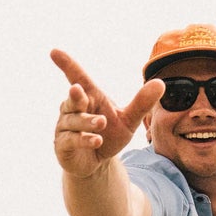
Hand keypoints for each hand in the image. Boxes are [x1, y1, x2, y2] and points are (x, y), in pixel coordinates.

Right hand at [50, 49, 163, 177]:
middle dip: (76, 96)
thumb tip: (161, 83)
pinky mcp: (62, 145)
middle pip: (73, 99)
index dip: (66, 65)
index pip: (76, 77)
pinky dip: (84, 139)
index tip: (54, 52)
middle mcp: (73, 109)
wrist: (97, 163)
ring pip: (74, 120)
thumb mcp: (128, 120)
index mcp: (89, 97)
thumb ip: (141, 103)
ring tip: (101, 124)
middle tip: (78, 90)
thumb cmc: (110, 135)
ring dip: (88, 122)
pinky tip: (97, 140)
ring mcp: (65, 127)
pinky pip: (71, 139)